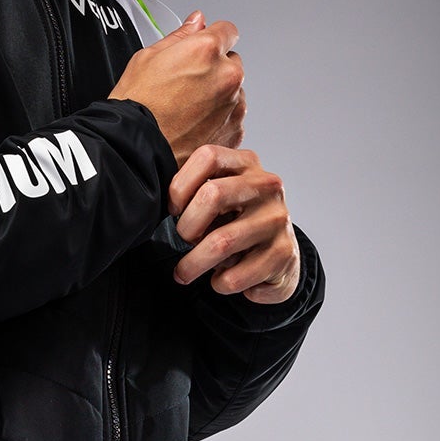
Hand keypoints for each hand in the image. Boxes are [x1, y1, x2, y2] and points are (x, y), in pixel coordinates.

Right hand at [108, 11, 245, 165]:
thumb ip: (180, 36)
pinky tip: (193, 124)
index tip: (203, 48)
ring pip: (233, 91)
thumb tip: (196, 22)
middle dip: (214, 68)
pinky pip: (232, 116)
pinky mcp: (234, 131)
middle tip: (185, 84)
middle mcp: (226, 76)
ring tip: (186, 109)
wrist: (136, 151)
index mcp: (206, 50)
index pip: (227, 30)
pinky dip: (218, 119)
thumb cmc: (136, 107)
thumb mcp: (146, 58)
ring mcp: (234, 105)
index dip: (212, 38)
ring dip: (217, 95)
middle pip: (231, 62)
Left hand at [168, 145, 300, 304]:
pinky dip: (219, 284)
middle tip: (181, 241)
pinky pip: (236, 275)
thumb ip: (194, 192)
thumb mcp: (218, 198)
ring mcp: (278, 218)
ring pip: (222, 241)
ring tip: (184, 273)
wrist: (279, 257)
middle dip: (187, 226)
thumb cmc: (235, 223)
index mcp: (247, 163)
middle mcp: (267, 186)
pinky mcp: (284, 253)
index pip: (207, 157)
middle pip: (213, 195)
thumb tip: (155, 209)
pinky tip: (220, 280)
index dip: (180, 185)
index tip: (173, 210)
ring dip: (193, 264)